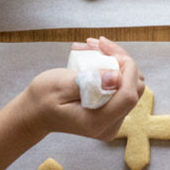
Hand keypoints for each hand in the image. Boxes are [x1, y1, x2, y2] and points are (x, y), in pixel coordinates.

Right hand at [21, 36, 143, 141]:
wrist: (35, 113)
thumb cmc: (43, 99)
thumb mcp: (60, 85)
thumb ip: (89, 81)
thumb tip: (117, 77)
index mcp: (97, 122)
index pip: (128, 95)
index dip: (127, 69)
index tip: (108, 50)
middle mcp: (110, 125)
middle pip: (134, 88)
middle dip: (121, 61)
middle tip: (98, 44)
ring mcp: (113, 121)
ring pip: (131, 85)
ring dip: (118, 62)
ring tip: (95, 47)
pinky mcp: (113, 113)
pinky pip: (123, 88)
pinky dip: (114, 70)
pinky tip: (98, 56)